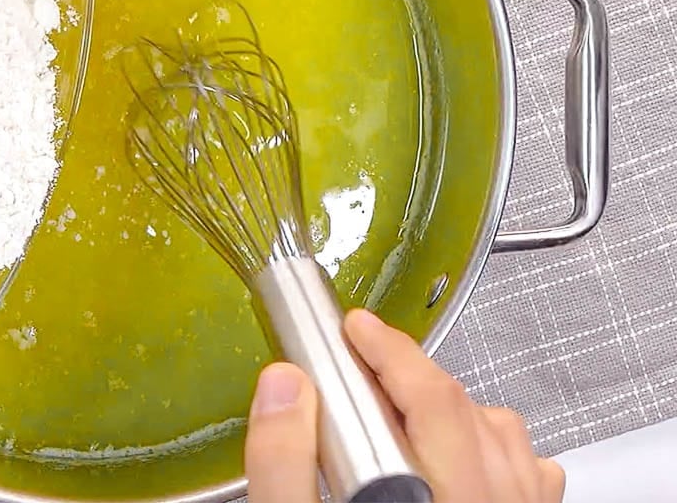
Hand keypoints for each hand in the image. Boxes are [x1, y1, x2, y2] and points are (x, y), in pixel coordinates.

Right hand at [245, 309, 564, 502]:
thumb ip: (282, 461)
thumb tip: (283, 385)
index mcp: (446, 496)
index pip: (428, 397)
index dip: (388, 350)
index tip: (354, 328)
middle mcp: (493, 502)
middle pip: (466, 408)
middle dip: (410, 371)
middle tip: (363, 355)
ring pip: (506, 436)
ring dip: (455, 407)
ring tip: (401, 409)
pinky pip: (530, 471)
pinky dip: (494, 447)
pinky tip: (458, 455)